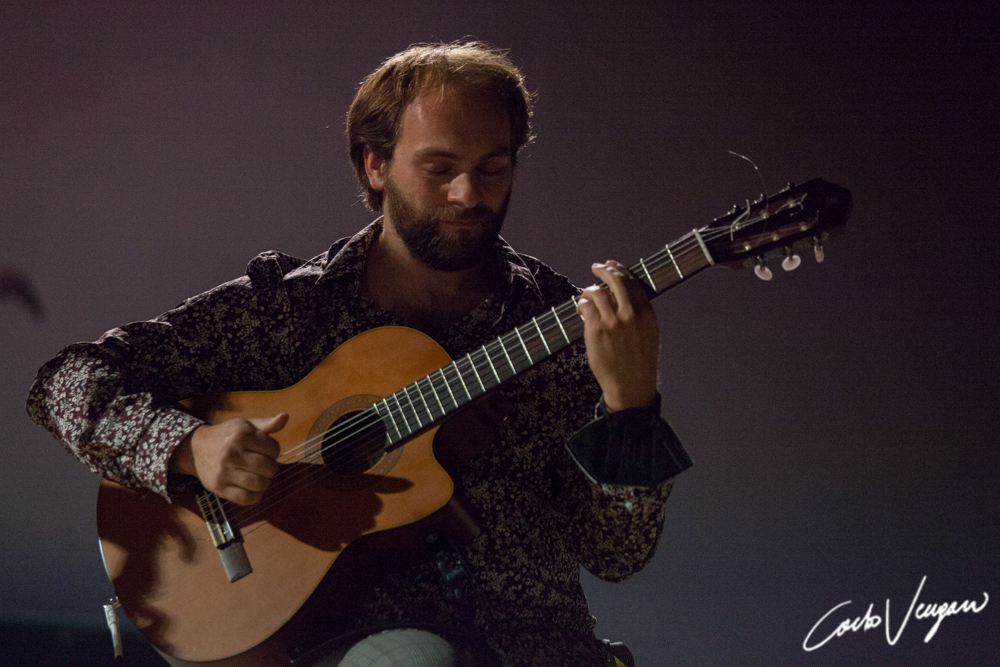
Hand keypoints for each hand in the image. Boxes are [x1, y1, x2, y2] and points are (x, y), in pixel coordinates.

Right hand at [169, 414, 287, 504]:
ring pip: (259, 484)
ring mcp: (224, 472)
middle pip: (268, 468)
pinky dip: (255, 497)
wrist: (197, 447)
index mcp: (241, 435)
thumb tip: (285, 417)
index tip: (266, 451)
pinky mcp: (219, 487)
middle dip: (271, 468)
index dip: (274, 451)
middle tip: (264, 466)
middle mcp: (232, 453)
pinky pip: (245, 499)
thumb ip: (266, 423)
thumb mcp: (245, 425)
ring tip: (259, 477)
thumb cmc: (227, 435)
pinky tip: (253, 489)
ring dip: (264, 483)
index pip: (274, 449)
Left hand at [576, 260, 658, 411]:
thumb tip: (624, 294)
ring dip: (589, 291)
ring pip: (598, 292)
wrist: (631, 386)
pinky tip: (581, 309)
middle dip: (605, 270)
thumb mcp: (649, 333)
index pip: (633, 282)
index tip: (612, 265)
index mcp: (647, 314)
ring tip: (586, 298)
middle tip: (596, 267)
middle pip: (616, 280)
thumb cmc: (639, 362)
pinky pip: (586, 306)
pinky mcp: (596, 330)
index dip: (620, 271)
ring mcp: (613, 321)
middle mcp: (631, 314)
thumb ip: (640, 313)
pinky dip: (582, 303)